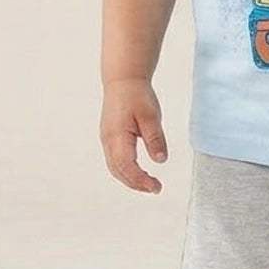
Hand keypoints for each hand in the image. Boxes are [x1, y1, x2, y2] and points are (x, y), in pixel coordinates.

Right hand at [100, 78, 166, 193]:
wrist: (123, 80)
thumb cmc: (137, 95)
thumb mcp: (151, 116)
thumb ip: (155, 139)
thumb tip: (161, 160)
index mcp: (117, 137)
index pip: (127, 167)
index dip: (141, 180)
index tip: (156, 187)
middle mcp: (108, 141)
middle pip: (119, 171)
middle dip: (136, 184)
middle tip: (155, 188)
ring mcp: (107, 139)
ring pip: (115, 168)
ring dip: (130, 179)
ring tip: (148, 183)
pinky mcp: (109, 137)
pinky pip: (115, 160)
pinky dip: (126, 170)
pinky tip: (138, 171)